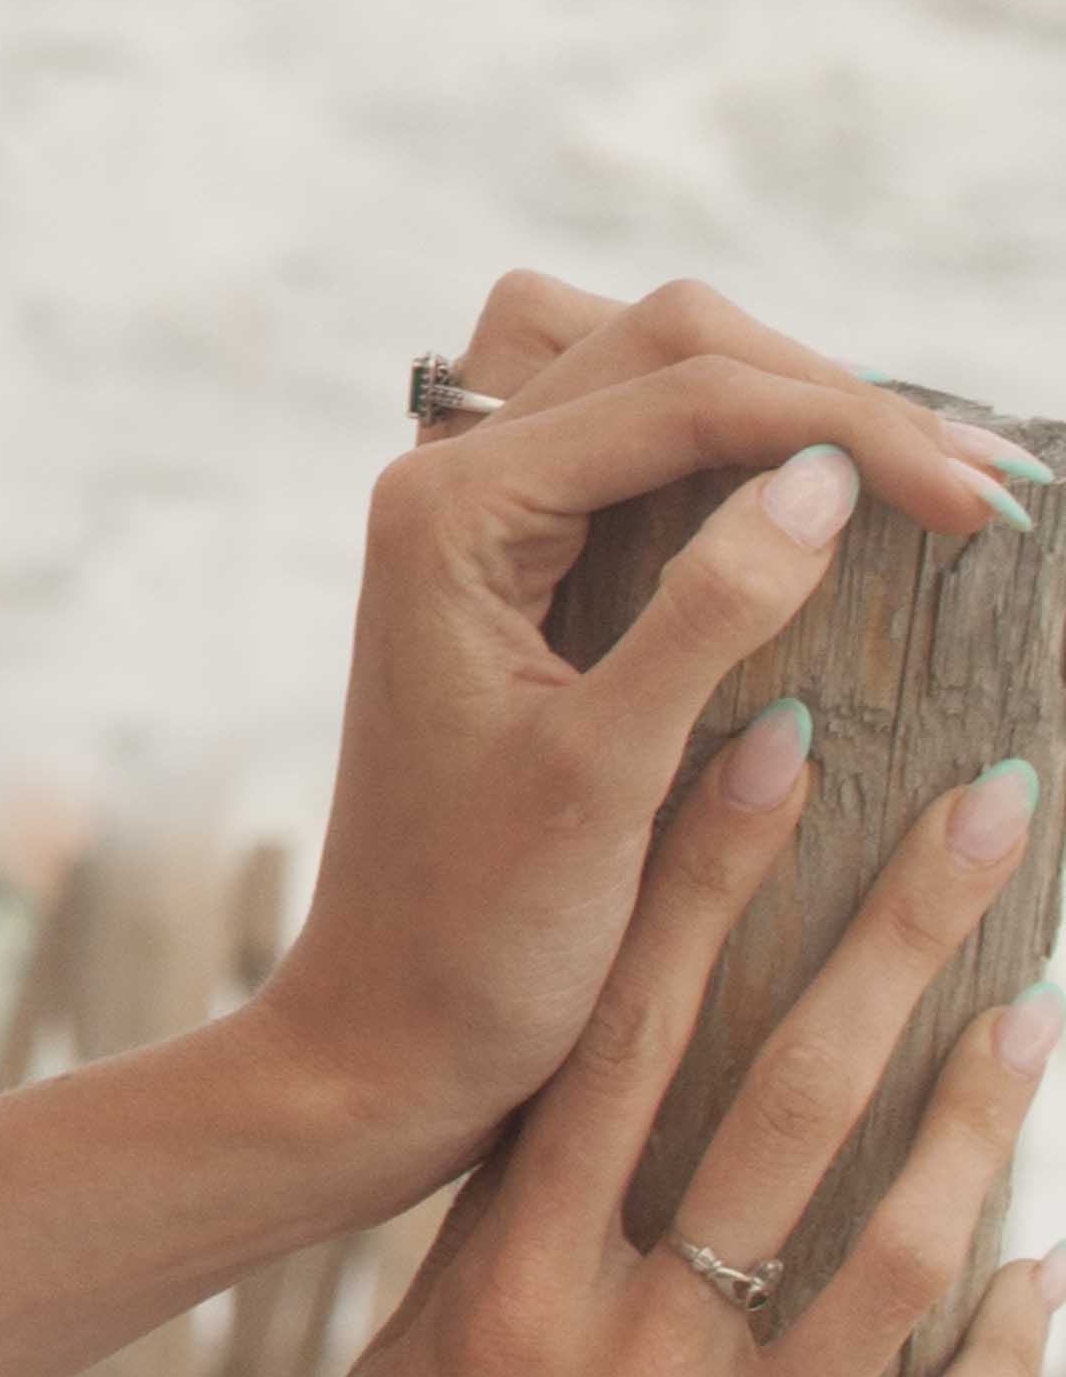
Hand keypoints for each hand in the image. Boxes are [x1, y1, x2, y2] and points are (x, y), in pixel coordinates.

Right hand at [222, 721, 1055, 1376]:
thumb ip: (483, 1278)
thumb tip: (553, 1148)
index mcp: (504, 1297)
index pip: (619, 1041)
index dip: (701, 887)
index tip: (771, 754)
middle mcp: (628, 1360)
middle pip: (785, 1103)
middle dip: (892, 937)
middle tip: (982, 810)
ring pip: (890, 1251)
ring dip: (978, 1111)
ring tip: (1036, 995)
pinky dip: (1004, 1348)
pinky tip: (1050, 1260)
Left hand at [253, 268, 1035, 1185]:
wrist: (385, 1034)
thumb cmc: (479, 933)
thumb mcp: (607, 776)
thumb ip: (708, 612)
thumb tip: (826, 475)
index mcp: (449, 512)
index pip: (683, 397)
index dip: (852, 427)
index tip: (991, 505)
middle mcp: (446, 484)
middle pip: (661, 341)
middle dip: (830, 389)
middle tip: (985, 487)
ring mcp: (476, 518)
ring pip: (640, 367)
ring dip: (781, 395)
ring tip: (921, 474)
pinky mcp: (513, 567)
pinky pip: (631, 443)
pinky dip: (738, 446)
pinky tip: (832, 502)